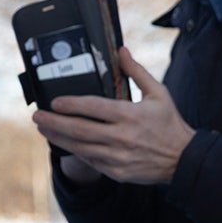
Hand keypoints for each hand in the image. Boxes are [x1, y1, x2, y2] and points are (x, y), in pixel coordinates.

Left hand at [32, 47, 194, 184]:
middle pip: (80, 130)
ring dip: (58, 138)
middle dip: (54, 122)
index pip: (94, 108)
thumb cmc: (169, 124)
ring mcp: (119, 157)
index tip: (54, 102)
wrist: (185, 161)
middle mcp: (122, 137)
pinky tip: (63, 143)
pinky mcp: (117, 172)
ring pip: (81, 147)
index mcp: (131, 116)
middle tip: (37, 116)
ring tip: (43, 128)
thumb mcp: (158, 94)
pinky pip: (90, 161)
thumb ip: (137, 72)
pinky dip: (75, 151)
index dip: (71, 105)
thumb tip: (121, 51)